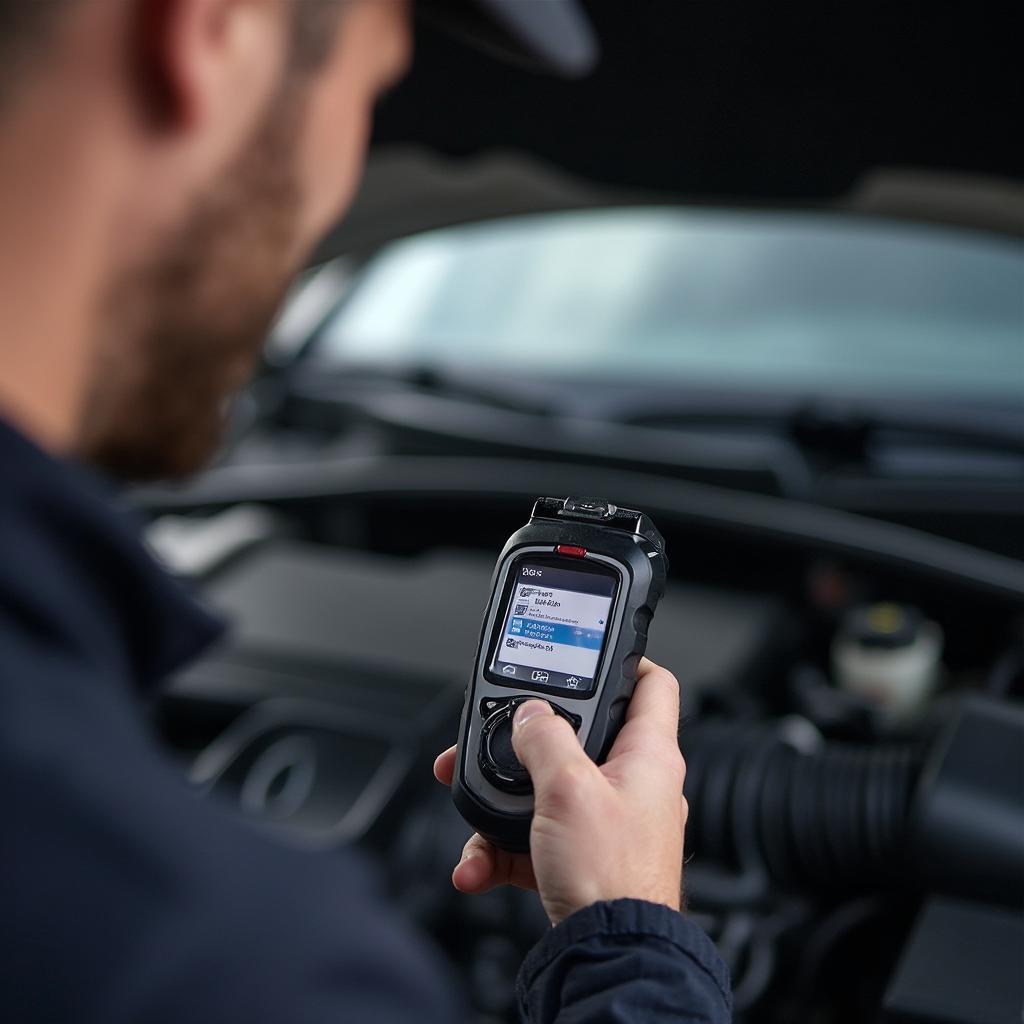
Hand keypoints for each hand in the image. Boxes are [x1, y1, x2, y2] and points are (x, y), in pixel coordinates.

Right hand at [433, 658, 686, 925]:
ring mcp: (609, 824)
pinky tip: (478, 865)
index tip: (586, 656)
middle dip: (526, 743)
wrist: (609, 958)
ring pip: (548, 791)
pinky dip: (503, 849)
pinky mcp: (585, 859)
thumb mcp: (567, 789)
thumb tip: (530, 713)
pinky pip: (537, 838)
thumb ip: (544, 738)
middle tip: (493, 740)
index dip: (624, 661)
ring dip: (503, 802)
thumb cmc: (610, 878)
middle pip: (579, 739)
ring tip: (473, 810)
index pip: (652, 684)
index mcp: (648, 756)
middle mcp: (634, 785)